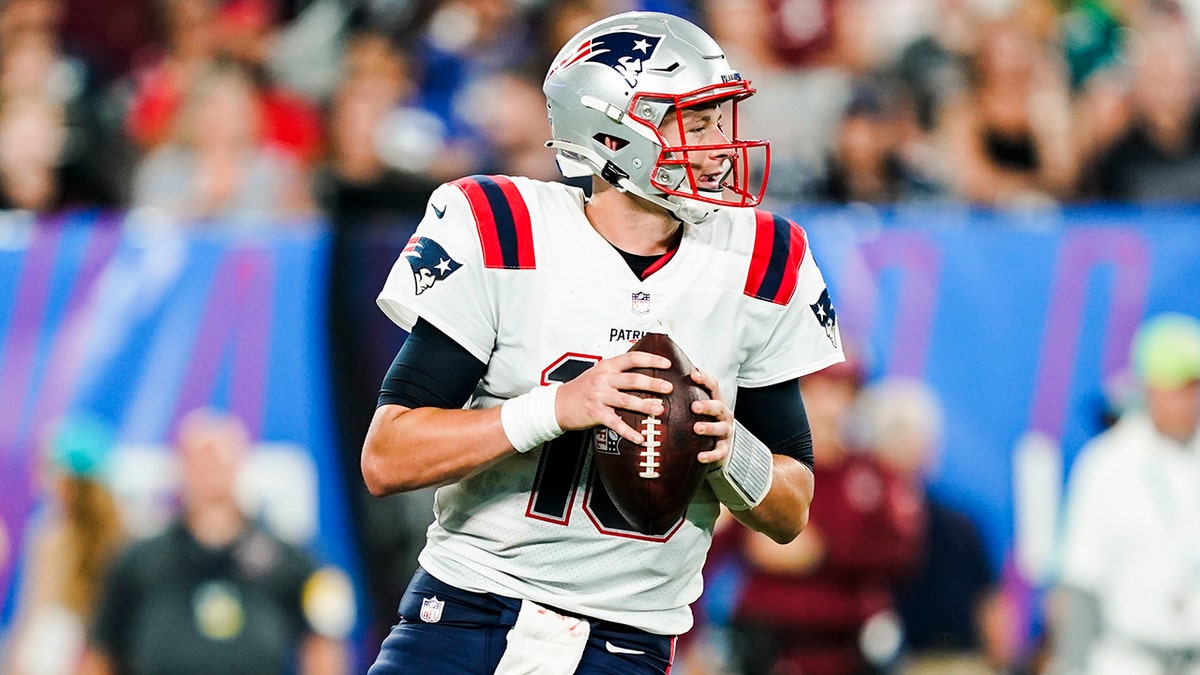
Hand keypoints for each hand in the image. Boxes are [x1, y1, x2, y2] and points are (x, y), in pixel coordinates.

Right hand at [554, 352, 672, 443]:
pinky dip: (628, 432)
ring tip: (659, 410)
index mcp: (606, 367)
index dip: (651, 360)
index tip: (666, 364)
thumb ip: (618, 370)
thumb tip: (644, 368)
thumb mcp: (599, 372)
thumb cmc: (582, 388)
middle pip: (633, 380)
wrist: (559, 403)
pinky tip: (639, 438)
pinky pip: (615, 423)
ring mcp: (599, 396)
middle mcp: (603, 379)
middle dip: (653, 383)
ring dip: (645, 405)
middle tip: (668, 388)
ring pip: (626, 400)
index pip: (632, 359)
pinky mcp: (595, 413)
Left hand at [689, 369, 732, 465]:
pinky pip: (719, 452)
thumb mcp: (697, 405)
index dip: (705, 380)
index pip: (713, 386)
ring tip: (696, 428)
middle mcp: (724, 415)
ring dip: (709, 428)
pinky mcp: (724, 449)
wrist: (718, 444)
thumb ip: (685, 393)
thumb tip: (662, 374)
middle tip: (693, 406)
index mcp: (716, 400)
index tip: (693, 375)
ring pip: (721, 428)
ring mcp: (725, 432)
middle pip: (719, 407)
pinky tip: (700, 456)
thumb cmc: (703, 419)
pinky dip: (711, 455)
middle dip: (707, 406)